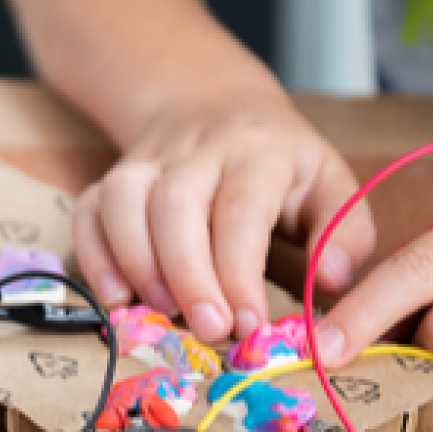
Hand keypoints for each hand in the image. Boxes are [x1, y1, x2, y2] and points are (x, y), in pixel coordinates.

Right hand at [73, 95, 375, 342]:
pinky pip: (88, 210)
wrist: (214, 101)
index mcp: (259, 151)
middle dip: (188, 275)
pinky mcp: (113, 177)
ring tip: (163, 311)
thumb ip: (344, 231)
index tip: (250, 325)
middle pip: (176, 204)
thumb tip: (334, 280)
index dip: (239, 271)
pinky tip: (116, 296)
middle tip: (209, 330)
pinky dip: (93, 255)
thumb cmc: (278, 162)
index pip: (241, 209)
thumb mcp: (329, 182)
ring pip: (122, 199)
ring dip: (136, 263)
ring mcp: (147, 160)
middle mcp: (197, 150)